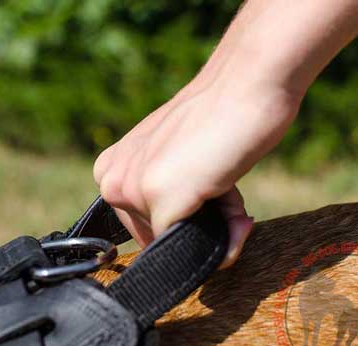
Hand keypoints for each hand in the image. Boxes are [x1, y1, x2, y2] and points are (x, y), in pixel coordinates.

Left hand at [94, 78, 299, 267]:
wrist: (246, 84)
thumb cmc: (220, 121)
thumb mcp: (178, 163)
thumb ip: (170, 198)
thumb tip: (188, 250)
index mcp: (111, 170)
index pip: (143, 228)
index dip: (183, 220)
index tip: (206, 193)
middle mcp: (112, 181)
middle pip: (159, 240)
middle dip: (199, 226)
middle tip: (223, 190)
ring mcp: (131, 190)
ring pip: (178, 243)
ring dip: (216, 227)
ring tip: (226, 187)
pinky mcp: (157, 199)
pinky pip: (189, 247)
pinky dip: (221, 235)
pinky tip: (230, 194)